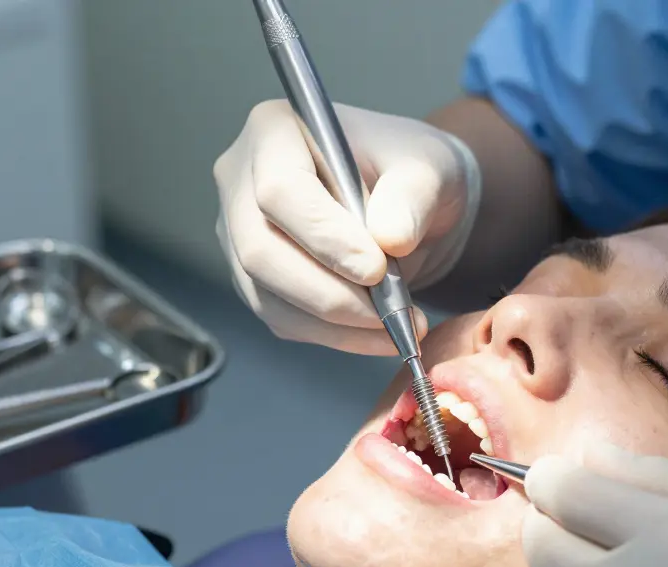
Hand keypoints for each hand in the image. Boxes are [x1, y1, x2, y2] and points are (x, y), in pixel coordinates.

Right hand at [213, 100, 480, 354]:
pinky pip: (280, 317)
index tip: (376, 269)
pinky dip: (332, 335)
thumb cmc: (408, 170)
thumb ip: (412, 196)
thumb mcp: (428, 167)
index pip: (280, 190)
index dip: (324, 237)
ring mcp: (239, 232)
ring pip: (266, 293)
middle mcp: (241, 180)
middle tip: (388, 311)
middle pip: (260, 249)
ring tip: (395, 325)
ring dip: (334, 322)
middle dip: (327, 292)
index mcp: (275, 131)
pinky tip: (376, 333)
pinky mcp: (254, 278)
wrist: (404, 203)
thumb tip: (389, 237)